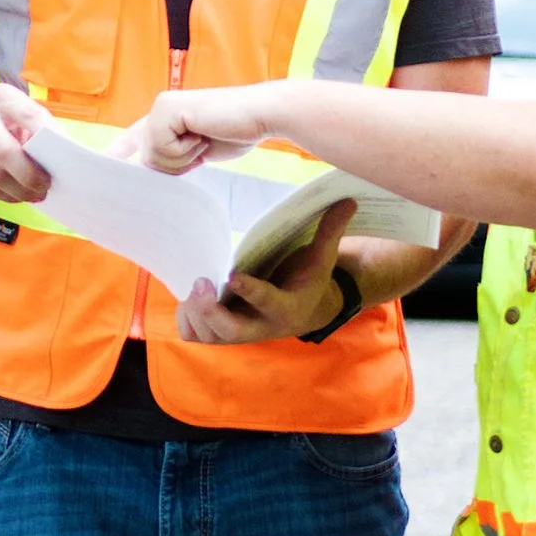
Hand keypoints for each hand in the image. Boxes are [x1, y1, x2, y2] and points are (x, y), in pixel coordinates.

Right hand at [0, 82, 55, 202]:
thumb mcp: (14, 107)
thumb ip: (34, 127)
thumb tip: (56, 162)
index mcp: (1, 96)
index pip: (30, 117)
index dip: (49, 139)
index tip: (64, 160)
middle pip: (6, 154)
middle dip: (30, 177)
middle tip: (45, 188)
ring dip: (18, 192)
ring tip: (34, 195)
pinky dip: (3, 195)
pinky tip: (15, 195)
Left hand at [119, 84, 281, 173]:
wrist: (260, 115)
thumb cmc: (235, 132)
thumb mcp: (197, 150)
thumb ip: (174, 156)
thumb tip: (150, 170)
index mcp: (165, 117)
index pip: (137, 136)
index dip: (121, 149)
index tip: (104, 161)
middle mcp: (159, 109)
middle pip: (148, 160)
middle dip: (177, 164)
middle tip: (202, 144)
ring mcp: (161, 107)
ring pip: (154, 157)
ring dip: (184, 158)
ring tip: (205, 137)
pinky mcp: (168, 110)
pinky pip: (163, 149)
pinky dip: (186, 150)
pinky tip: (203, 133)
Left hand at [175, 199, 357, 343]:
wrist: (303, 312)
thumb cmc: (309, 280)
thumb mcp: (322, 258)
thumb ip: (330, 231)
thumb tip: (349, 200)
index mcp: (287, 308)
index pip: (267, 302)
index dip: (251, 291)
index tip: (233, 275)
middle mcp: (260, 327)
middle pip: (230, 332)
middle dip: (211, 311)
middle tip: (201, 281)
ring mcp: (238, 333)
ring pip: (207, 335)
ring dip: (196, 314)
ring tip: (195, 284)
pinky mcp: (220, 333)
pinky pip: (194, 335)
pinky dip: (186, 319)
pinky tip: (190, 297)